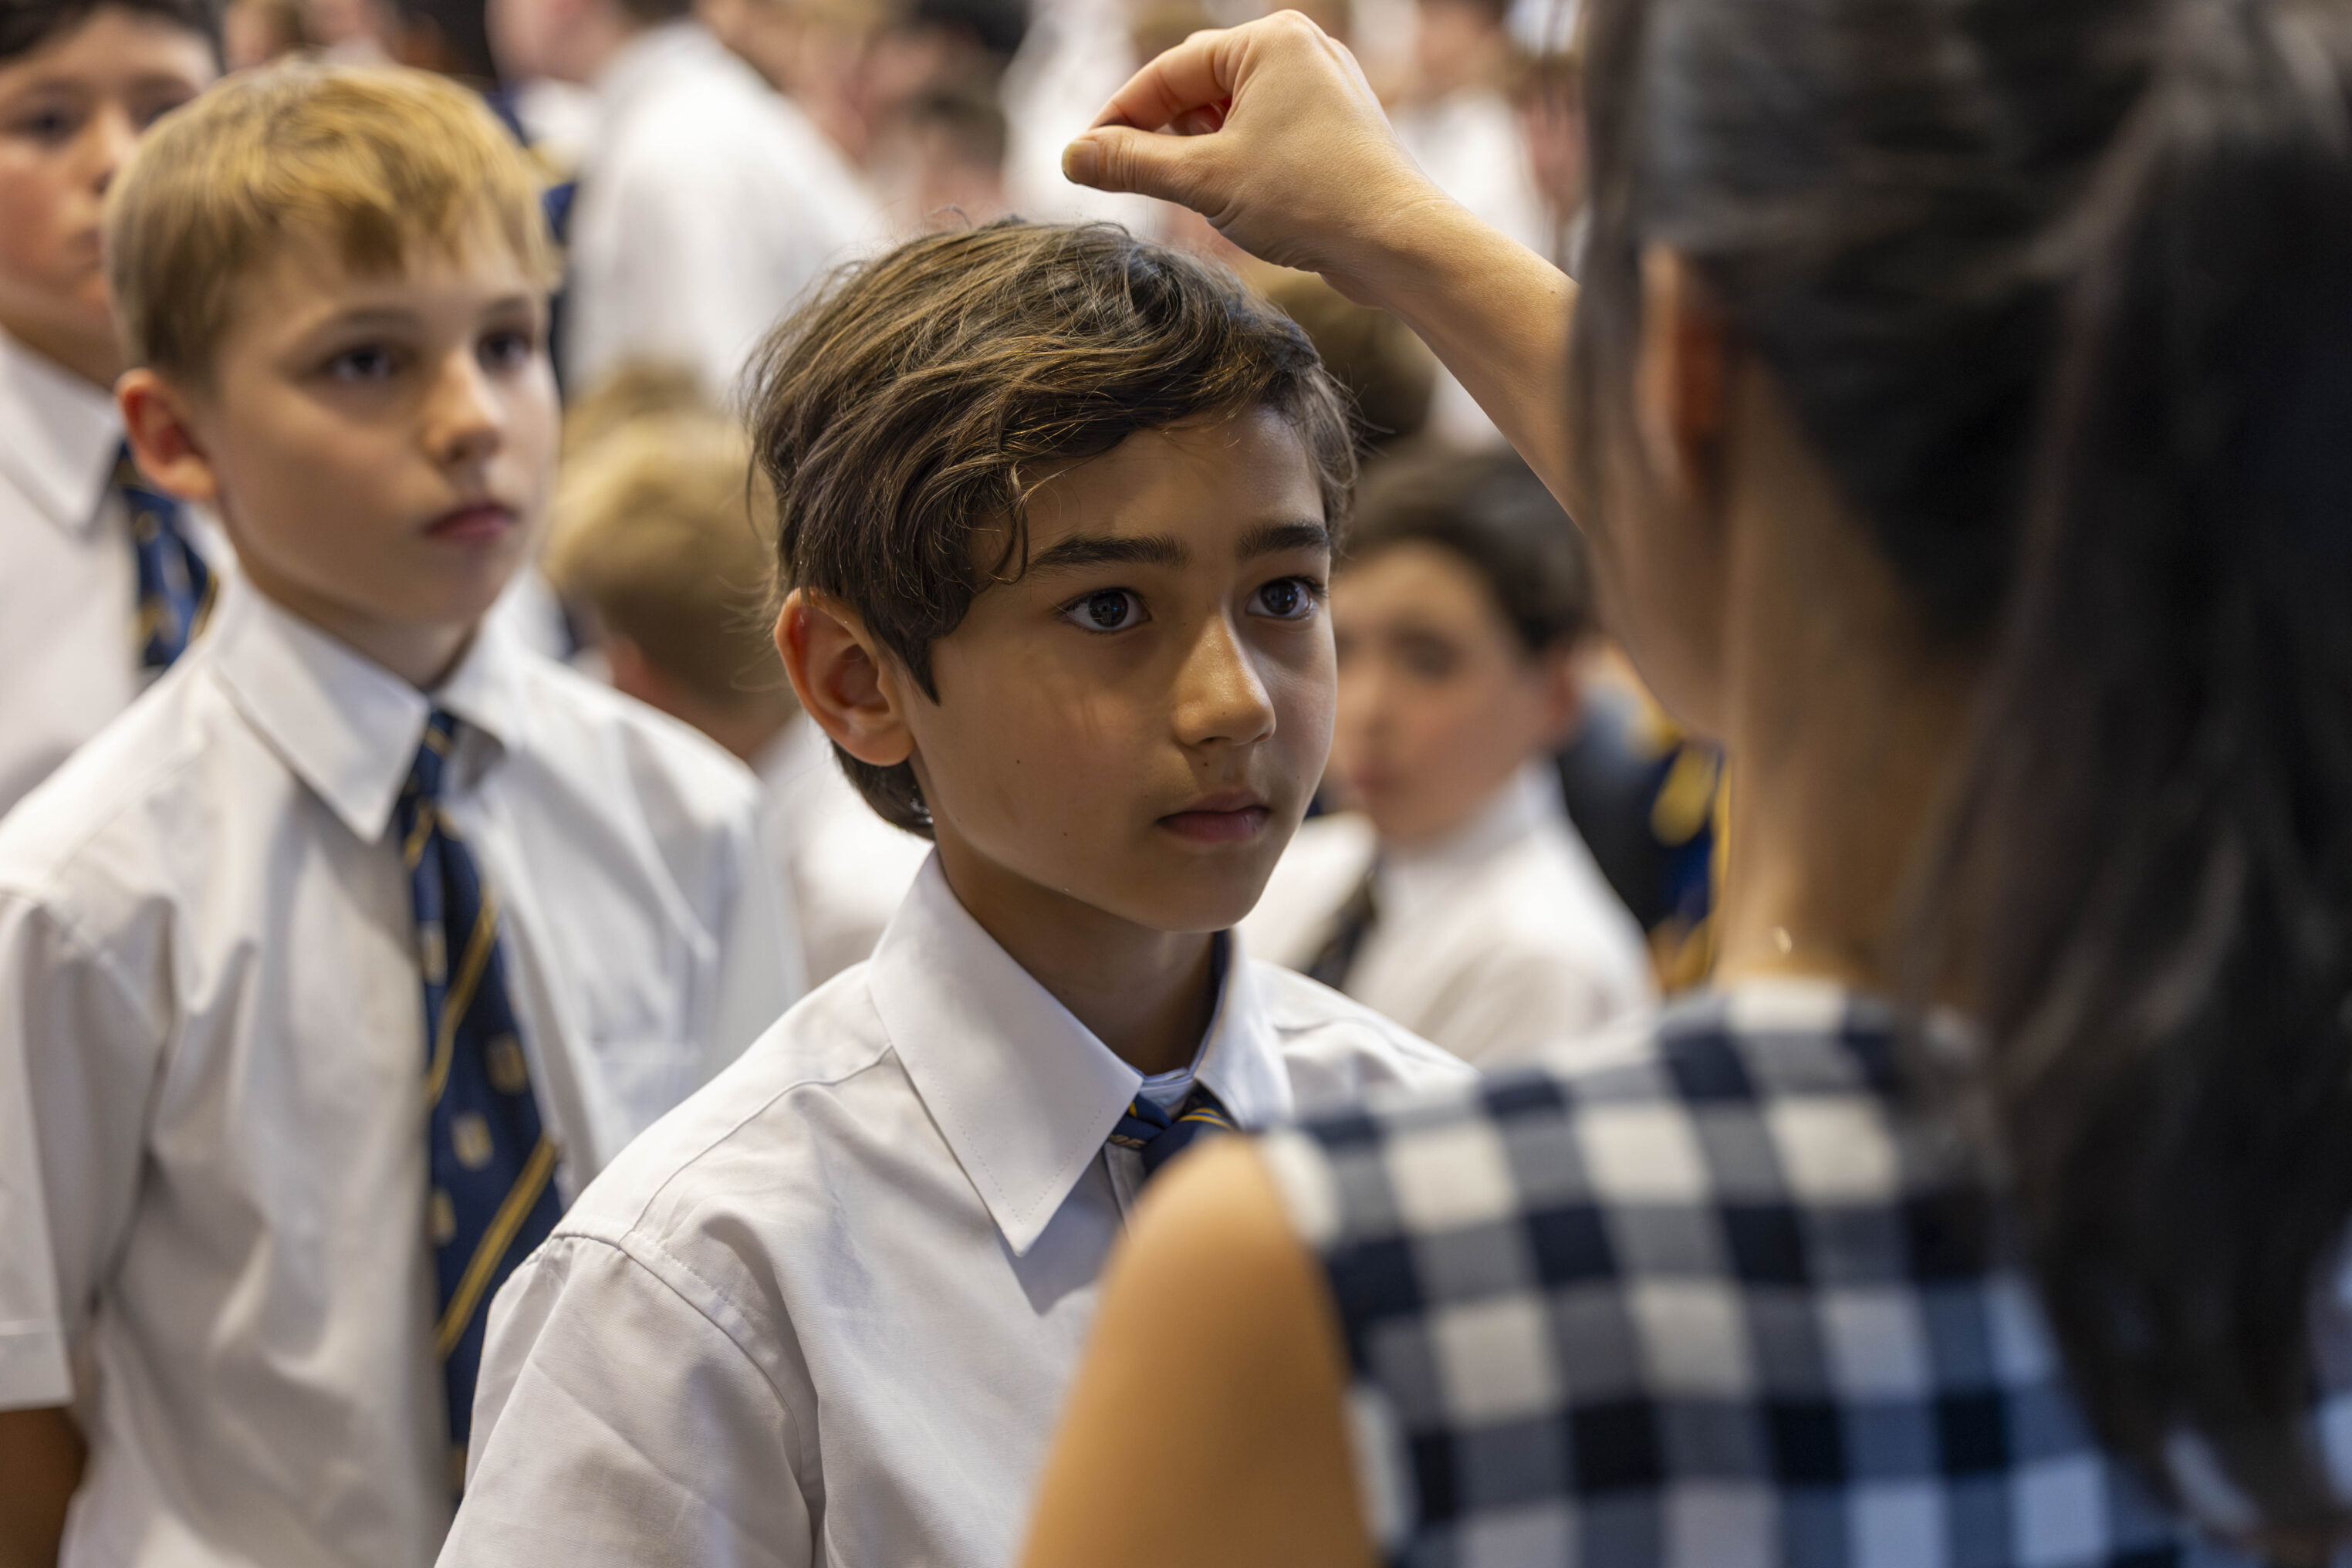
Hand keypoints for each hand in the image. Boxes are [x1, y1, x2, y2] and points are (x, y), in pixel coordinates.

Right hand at [1062, 11, 1453, 298]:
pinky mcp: (1335, 129)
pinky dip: (1235, 162)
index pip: (1170, 70)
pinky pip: (1265, 135)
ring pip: (1232, 114)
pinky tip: (1231, 201)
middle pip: (1200, 87)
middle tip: (1123, 178)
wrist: (1400, 243)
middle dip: (1160, 134)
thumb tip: (1071, 156)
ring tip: (1189, 196)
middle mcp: (1300, 51)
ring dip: (1198, 153)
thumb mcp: (1205, 181)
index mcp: (1269, 41)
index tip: (1084, 155)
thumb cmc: (1312, 198)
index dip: (1120, 115)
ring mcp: (1322, 90)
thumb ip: (1132, 164)